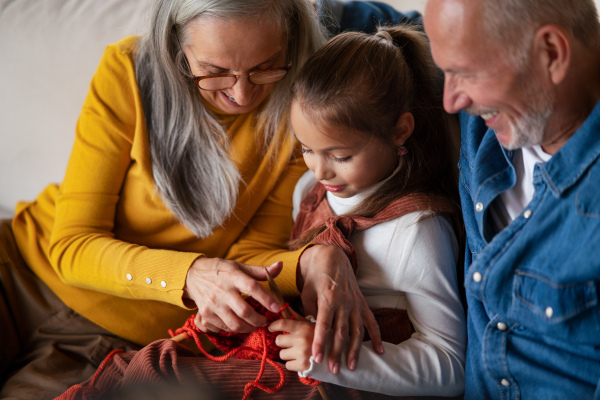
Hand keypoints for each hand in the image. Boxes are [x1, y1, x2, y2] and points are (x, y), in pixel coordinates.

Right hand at [183, 258, 282, 332]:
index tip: (277, 307)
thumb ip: (260, 271)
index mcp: (233, 276)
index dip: (266, 298)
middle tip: (265, 321)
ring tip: (255, 325)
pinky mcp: (205, 313)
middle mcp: (222, 290)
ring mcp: (212, 303)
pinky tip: (240, 324)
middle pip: (244, 311)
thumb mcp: (238, 266)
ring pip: (234, 323)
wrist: (192, 275)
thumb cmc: (220, 270)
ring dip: (248, 327)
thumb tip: (280, 265)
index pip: (252, 287)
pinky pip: (224, 327)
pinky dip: (235, 329)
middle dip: (258, 320)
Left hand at [270, 308, 314, 371]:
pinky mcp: (302, 366)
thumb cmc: (320, 339)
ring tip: (298, 352)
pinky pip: (287, 365)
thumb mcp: (311, 325)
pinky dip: (292, 364)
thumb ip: (297, 317)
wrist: (334, 357)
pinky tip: (301, 360)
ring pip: (282, 354)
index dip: (274, 326)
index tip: (271, 327)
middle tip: (292, 343)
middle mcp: (302, 339)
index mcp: (304, 327)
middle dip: (283, 342)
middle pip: (278, 340)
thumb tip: (285, 307)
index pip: (282, 324)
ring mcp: (302, 353)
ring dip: (288, 354)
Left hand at [297, 245, 383, 374]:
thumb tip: (311, 329)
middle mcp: (344, 302)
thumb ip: (309, 311)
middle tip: (333, 370)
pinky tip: (380, 351)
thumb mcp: (307, 291)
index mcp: (328, 298)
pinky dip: (376, 336)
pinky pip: (371, 321)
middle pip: (341, 332)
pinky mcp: (362, 303)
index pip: (323, 325)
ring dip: (354, 350)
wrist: (332, 257)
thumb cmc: (316, 275)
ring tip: (352, 367)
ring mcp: (355, 303)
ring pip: (357, 330)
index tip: (316, 357)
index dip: (319, 342)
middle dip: (337, 352)